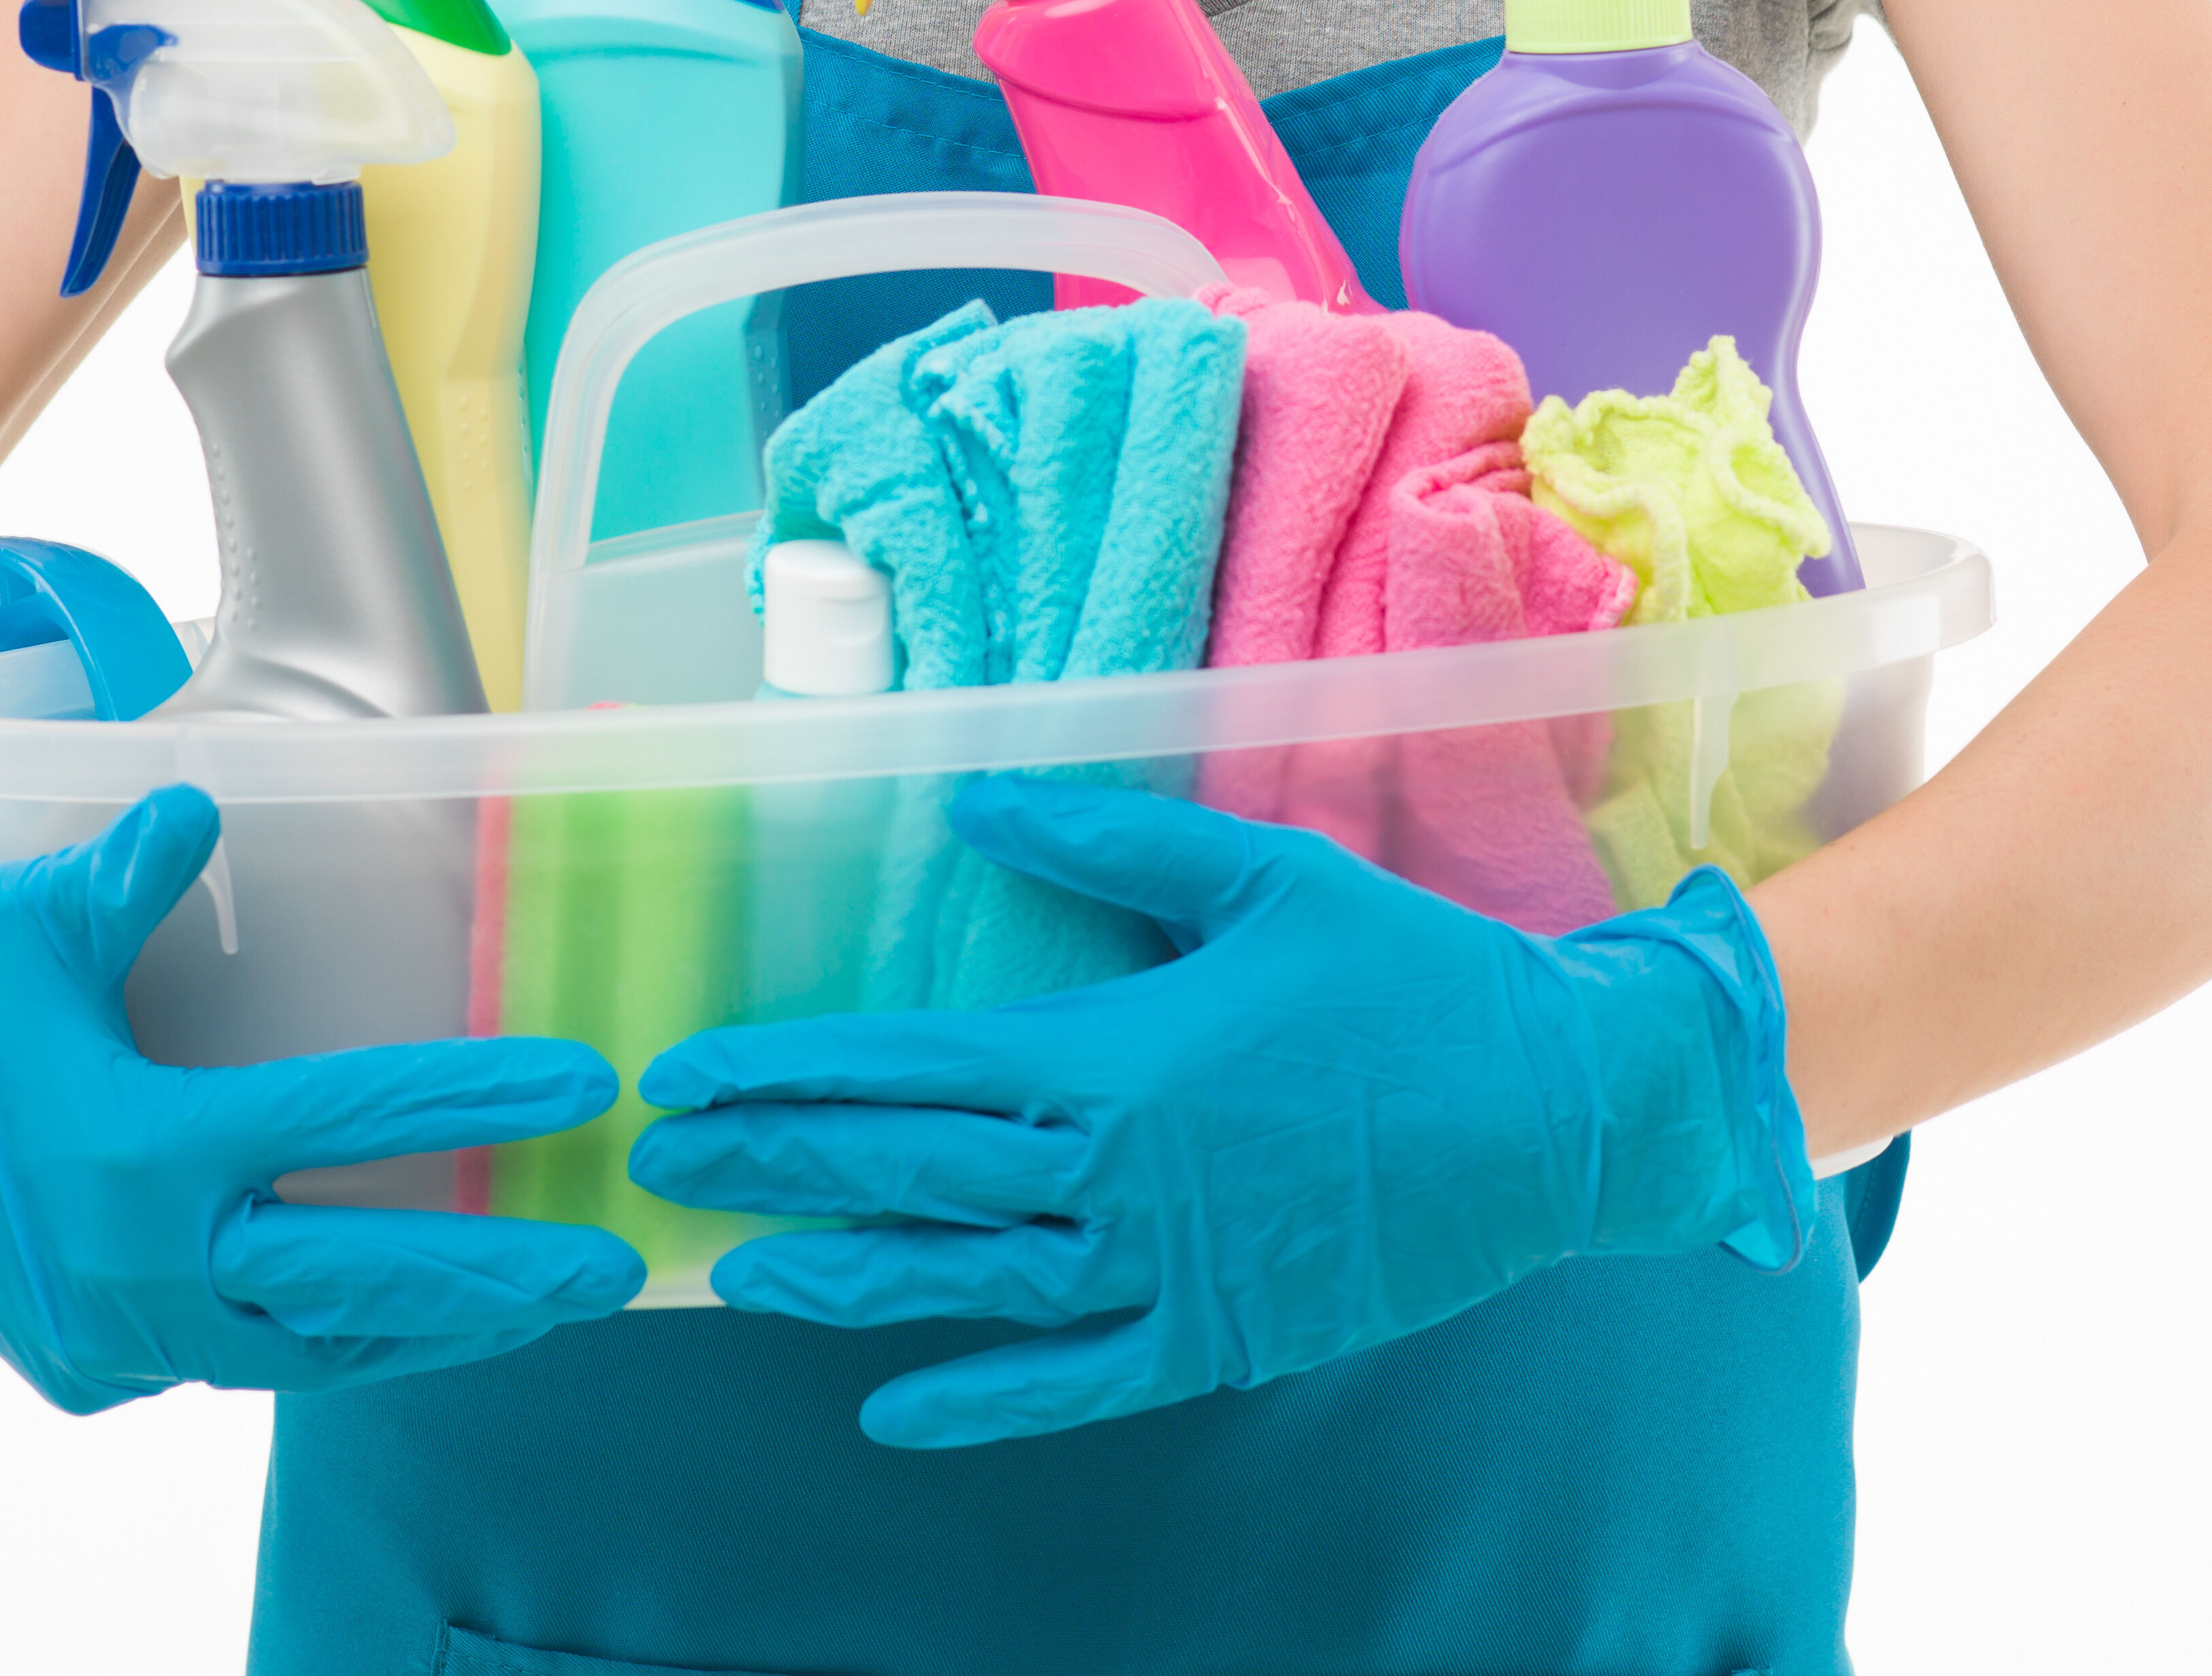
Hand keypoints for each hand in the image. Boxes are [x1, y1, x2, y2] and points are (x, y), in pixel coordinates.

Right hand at [0, 784, 643, 1410]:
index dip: (470, 1099)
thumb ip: (126, 870)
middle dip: (494, 1281)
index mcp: (141, 1148)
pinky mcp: (94, 1374)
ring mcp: (116, 1342)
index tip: (580, 1086)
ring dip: (420, 1333)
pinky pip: (234, 1366)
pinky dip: (320, 1347)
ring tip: (529, 1306)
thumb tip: (199, 798)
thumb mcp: (27, 922)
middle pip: (355, 1286)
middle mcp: (140, 1267)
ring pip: (306, 1353)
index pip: (344, 1124)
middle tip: (610, 1266)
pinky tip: (390, 1322)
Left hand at [629, 777, 1810, 1446]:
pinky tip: (894, 1412)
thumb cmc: (1406, 980)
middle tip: (664, 1163)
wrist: (1547, 1115)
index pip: (910, 1071)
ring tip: (734, 1277)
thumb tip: (972, 799)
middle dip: (774, 1166)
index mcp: (1117, 1058)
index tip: (691, 1072)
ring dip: (842, 1282)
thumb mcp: (1258, 878)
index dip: (789, 1073)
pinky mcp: (1216, 1345)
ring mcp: (1163, 1276)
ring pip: (966, 1287)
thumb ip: (1105, 842)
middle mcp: (1117, 1179)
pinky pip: (1072, 1384)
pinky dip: (978, 1401)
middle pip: (909, 1176)